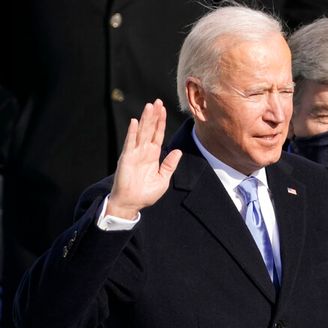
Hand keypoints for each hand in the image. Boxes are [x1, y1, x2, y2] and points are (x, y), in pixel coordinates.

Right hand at [106, 99, 181, 218]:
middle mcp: (143, 152)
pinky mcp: (126, 158)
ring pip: (142, 132)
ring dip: (145, 119)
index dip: (161, 122)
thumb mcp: (163, 179)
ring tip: (149, 106)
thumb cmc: (146, 193)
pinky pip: (130, 143)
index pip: (158, 135)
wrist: (132, 204)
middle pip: (150, 129)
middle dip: (154, 116)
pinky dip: (133, 132)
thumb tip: (177, 151)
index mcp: (153, 156)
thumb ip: (170, 165)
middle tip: (158, 101)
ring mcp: (134, 154)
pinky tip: (135, 121)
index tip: (164, 109)